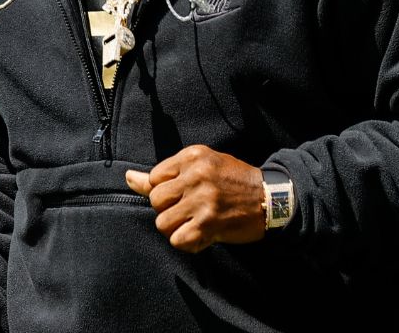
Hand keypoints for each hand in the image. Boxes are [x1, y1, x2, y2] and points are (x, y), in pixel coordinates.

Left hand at [124, 144, 264, 252]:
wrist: (270, 198)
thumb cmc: (233, 181)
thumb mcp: (201, 166)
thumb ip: (164, 174)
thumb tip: (128, 177)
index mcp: (193, 156)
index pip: (154, 178)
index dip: (166, 192)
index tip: (184, 194)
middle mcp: (196, 175)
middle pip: (155, 201)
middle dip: (168, 210)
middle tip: (188, 210)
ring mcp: (203, 200)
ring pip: (162, 223)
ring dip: (176, 228)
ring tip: (194, 223)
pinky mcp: (210, 223)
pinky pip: (178, 240)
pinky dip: (187, 242)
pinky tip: (201, 235)